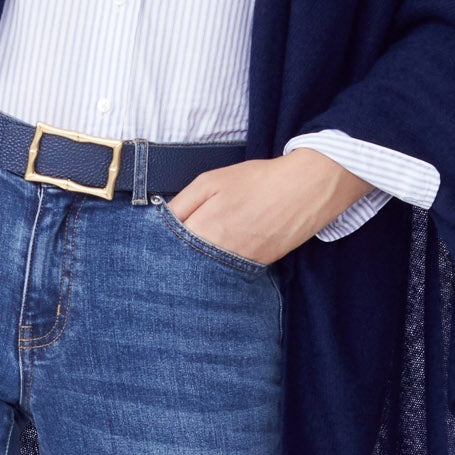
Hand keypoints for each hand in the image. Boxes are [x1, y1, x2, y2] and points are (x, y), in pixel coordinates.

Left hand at [168, 151, 373, 264]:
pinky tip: (214, 255)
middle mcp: (220, 253)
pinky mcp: (254, 268)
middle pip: (183, 266)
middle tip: (165, 253)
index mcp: (205, 228)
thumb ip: (180, 204)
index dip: (157, 245)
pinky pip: (224, 273)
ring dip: (193, 265)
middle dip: (172, 259)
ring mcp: (238, 264)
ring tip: (192, 251)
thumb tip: (159, 223)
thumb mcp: (210, 181)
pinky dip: (215, 267)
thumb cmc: (256, 181)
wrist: (304, 190)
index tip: (150, 244)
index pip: (167, 248)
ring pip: (203, 273)